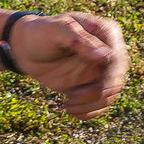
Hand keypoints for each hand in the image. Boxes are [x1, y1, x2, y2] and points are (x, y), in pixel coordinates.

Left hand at [6, 13, 127, 117]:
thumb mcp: (56, 30)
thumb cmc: (41, 32)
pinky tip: (70, 110)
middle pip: (116, 80)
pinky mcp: (93, 86)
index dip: (111, 76)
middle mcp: (109, 53)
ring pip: (110, 96)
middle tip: (71, 97)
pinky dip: (88, 112)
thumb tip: (106, 56)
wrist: (26, 48)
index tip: (95, 89)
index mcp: (106, 33)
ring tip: (66, 105)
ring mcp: (102, 71)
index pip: (117, 58)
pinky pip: (100, 105)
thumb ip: (80, 39)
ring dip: (91, 106)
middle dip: (97, 93)